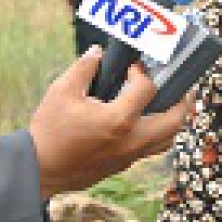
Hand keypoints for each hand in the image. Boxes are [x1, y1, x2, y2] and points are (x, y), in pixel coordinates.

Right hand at [28, 46, 187, 197]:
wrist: (40, 170)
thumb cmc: (49, 131)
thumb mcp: (62, 92)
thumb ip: (84, 68)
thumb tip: (98, 52)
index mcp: (119, 120)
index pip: (147, 88)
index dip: (142, 72)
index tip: (132, 66)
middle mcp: (132, 140)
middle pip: (175, 120)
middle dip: (182, 99)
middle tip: (181, 86)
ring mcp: (130, 156)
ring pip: (168, 139)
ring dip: (173, 119)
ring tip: (170, 103)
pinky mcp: (123, 165)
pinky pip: (152, 149)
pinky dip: (158, 132)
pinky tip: (147, 120)